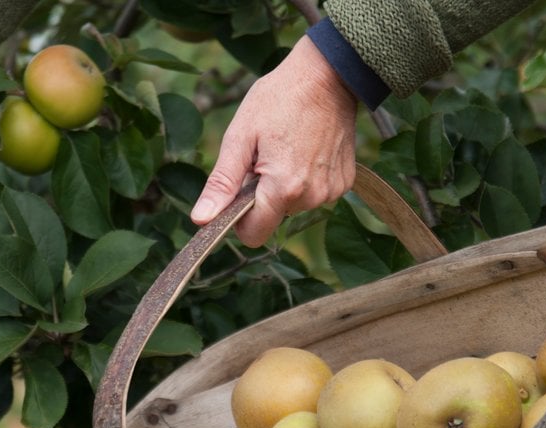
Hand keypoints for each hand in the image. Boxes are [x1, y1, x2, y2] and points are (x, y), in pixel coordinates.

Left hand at [190, 35, 358, 246]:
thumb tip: (201, 221)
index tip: (237, 190)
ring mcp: (332, 191)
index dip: (238, 219)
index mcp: (283, 189)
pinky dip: (304, 178)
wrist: (329, 74)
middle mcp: (312, 197)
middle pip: (273, 218)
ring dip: (283, 186)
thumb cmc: (278, 99)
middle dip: (261, 195)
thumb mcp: (240, 137)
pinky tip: (306, 149)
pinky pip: (314, 194)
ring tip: (285, 149)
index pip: (253, 235)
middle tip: (263, 156)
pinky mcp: (345, 182)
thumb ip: (221, 183)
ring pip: (293, 207)